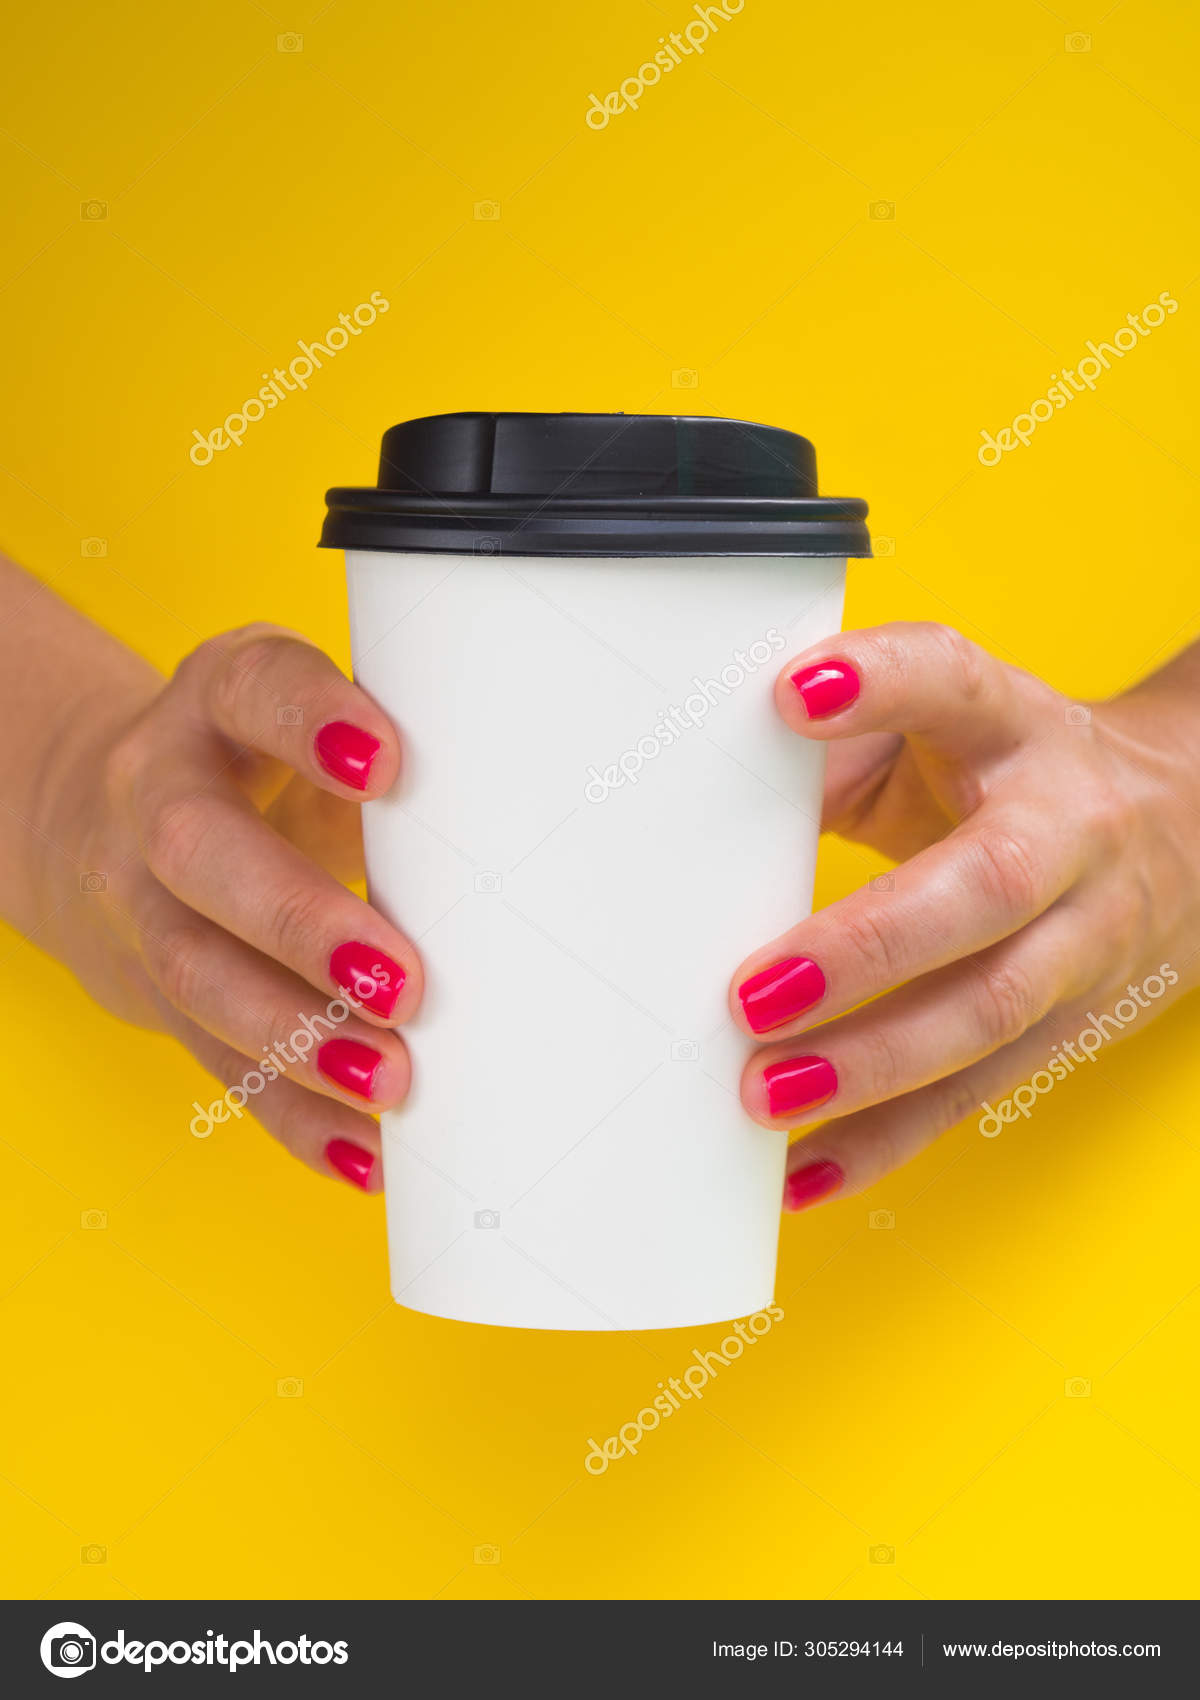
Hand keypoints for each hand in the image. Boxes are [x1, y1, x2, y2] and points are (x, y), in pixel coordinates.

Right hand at [40, 623, 422, 1191]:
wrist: (109, 818)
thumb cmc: (267, 762)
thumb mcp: (317, 722)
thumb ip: (403, 757)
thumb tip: (557, 835)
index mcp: (217, 700)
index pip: (252, 689)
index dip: (308, 719)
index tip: (386, 764)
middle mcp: (157, 793)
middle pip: (200, 852)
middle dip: (300, 921)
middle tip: (400, 982)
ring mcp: (140, 899)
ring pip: (195, 974)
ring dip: (295, 1038)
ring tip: (390, 1082)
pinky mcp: (150, 994)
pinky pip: (215, 1064)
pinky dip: (293, 1117)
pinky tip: (365, 1153)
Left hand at [729, 622, 1199, 1210]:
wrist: (1188, 830)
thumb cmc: (1017, 774)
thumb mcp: (945, 730)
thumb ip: (841, 750)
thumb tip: (709, 794)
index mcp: (1019, 729)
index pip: (957, 685)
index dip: (885, 682)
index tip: (792, 693)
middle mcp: (1067, 830)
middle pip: (987, 887)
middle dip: (866, 946)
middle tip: (754, 992)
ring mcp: (1084, 937)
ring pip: (992, 1010)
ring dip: (873, 1063)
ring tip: (767, 1091)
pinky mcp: (1073, 1025)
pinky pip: (980, 1092)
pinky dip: (888, 1140)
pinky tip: (806, 1168)